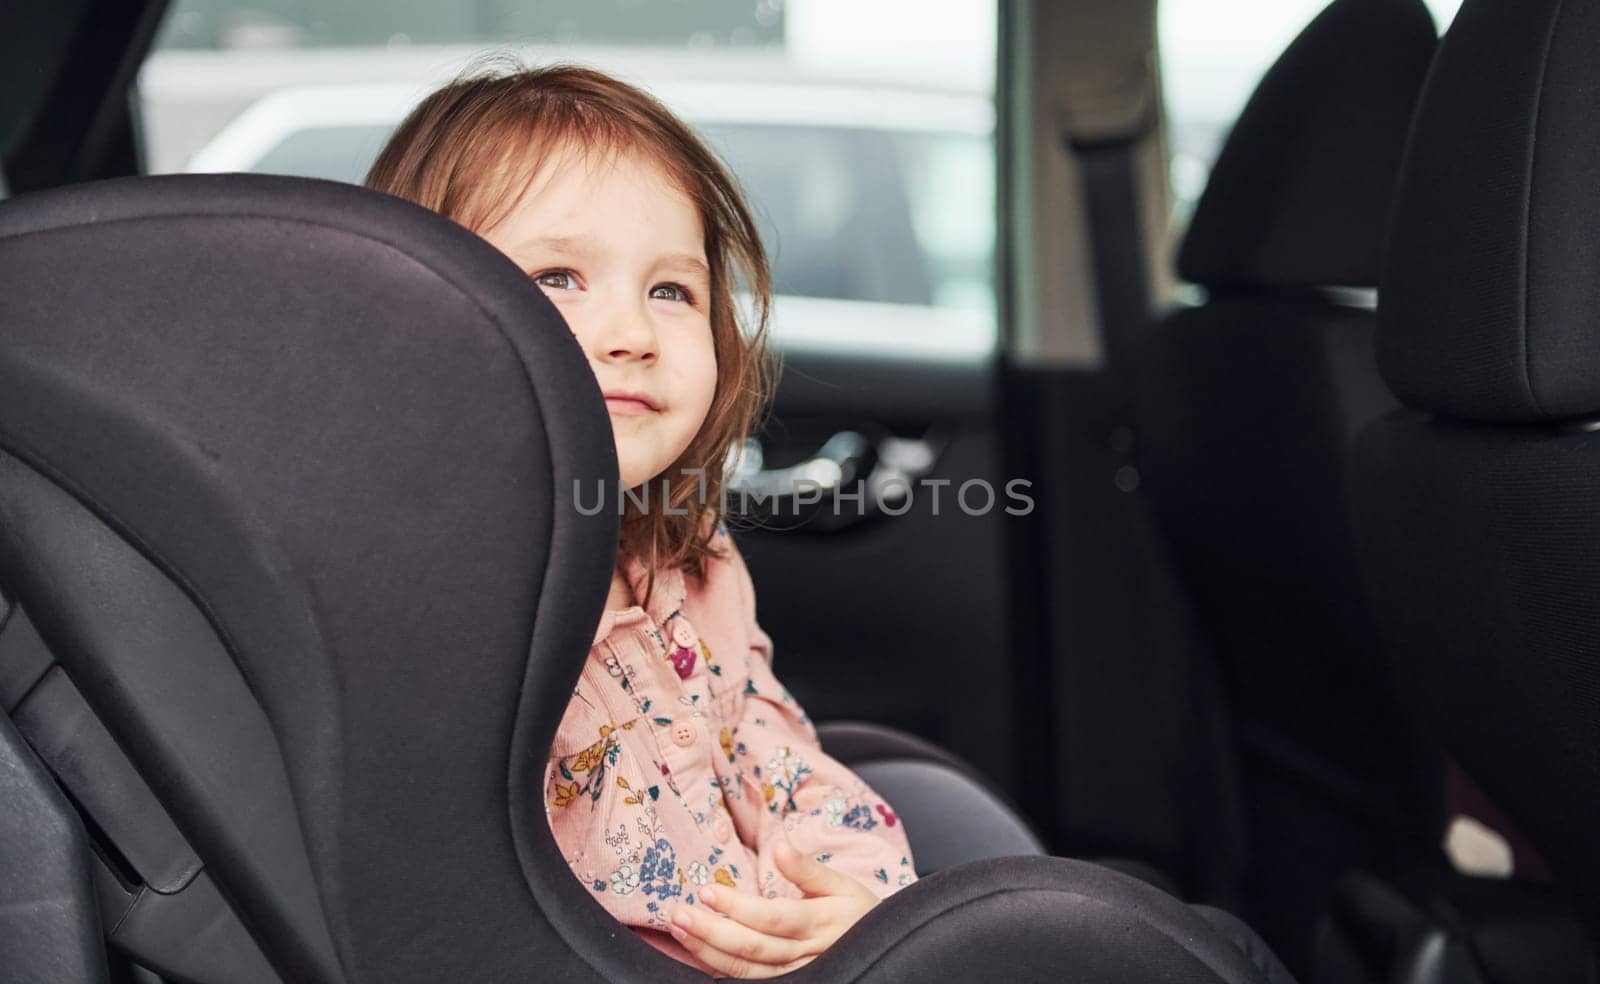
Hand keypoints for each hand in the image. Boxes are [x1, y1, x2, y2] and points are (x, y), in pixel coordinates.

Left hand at [667, 831, 880, 978]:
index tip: (706, 891)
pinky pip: (752, 983)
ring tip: (679, 931)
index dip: (737, 907)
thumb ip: (808, 868)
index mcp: (820, 923)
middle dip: (711, 931)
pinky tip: (699, 955)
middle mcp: (807, 954)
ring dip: (708, 952)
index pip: (772, 918)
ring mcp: (798, 975)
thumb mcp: (842, 884)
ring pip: (747, 972)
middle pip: (753, 948)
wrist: (881, 951)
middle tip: (677, 913)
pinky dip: (723, 971)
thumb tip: (781, 844)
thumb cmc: (858, 912)